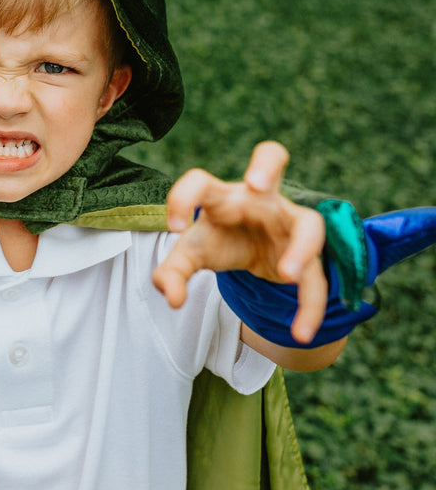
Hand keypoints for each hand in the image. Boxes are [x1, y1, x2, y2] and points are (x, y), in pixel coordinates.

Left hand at [152, 141, 327, 344]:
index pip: (200, 181)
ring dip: (303, 248)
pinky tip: (302, 333)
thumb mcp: (190, 256)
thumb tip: (172, 298)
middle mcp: (258, 199)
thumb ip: (172, 273)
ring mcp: (288, 222)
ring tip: (288, 275)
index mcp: (221, 196)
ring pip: (310, 223)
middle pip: (271, 156)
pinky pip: (317, 277)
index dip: (184, 197)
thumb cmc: (218, 240)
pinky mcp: (306, 251)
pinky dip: (311, 306)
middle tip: (256, 183)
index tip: (174, 227)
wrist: (252, 252)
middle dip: (266, 164)